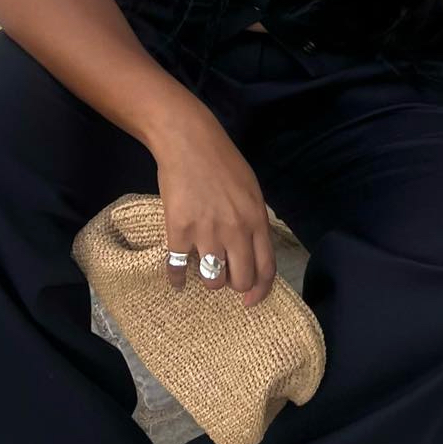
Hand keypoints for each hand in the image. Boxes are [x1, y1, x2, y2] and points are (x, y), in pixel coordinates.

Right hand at [149, 106, 276, 306]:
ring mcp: (207, 232)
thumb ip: (254, 221)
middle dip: (234, 286)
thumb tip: (253, 250)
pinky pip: (178, 268)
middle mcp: (236, 231)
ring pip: (212, 279)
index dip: (260, 291)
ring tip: (204, 271)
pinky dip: (176, 279)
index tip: (251, 301)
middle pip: (240, 280)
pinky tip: (177, 280)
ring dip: (208, 281)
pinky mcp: (179, 231)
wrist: (188, 142)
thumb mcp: (251, 190)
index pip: (266, 267)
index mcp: (257, 220)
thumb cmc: (222, 162)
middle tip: (225, 280)